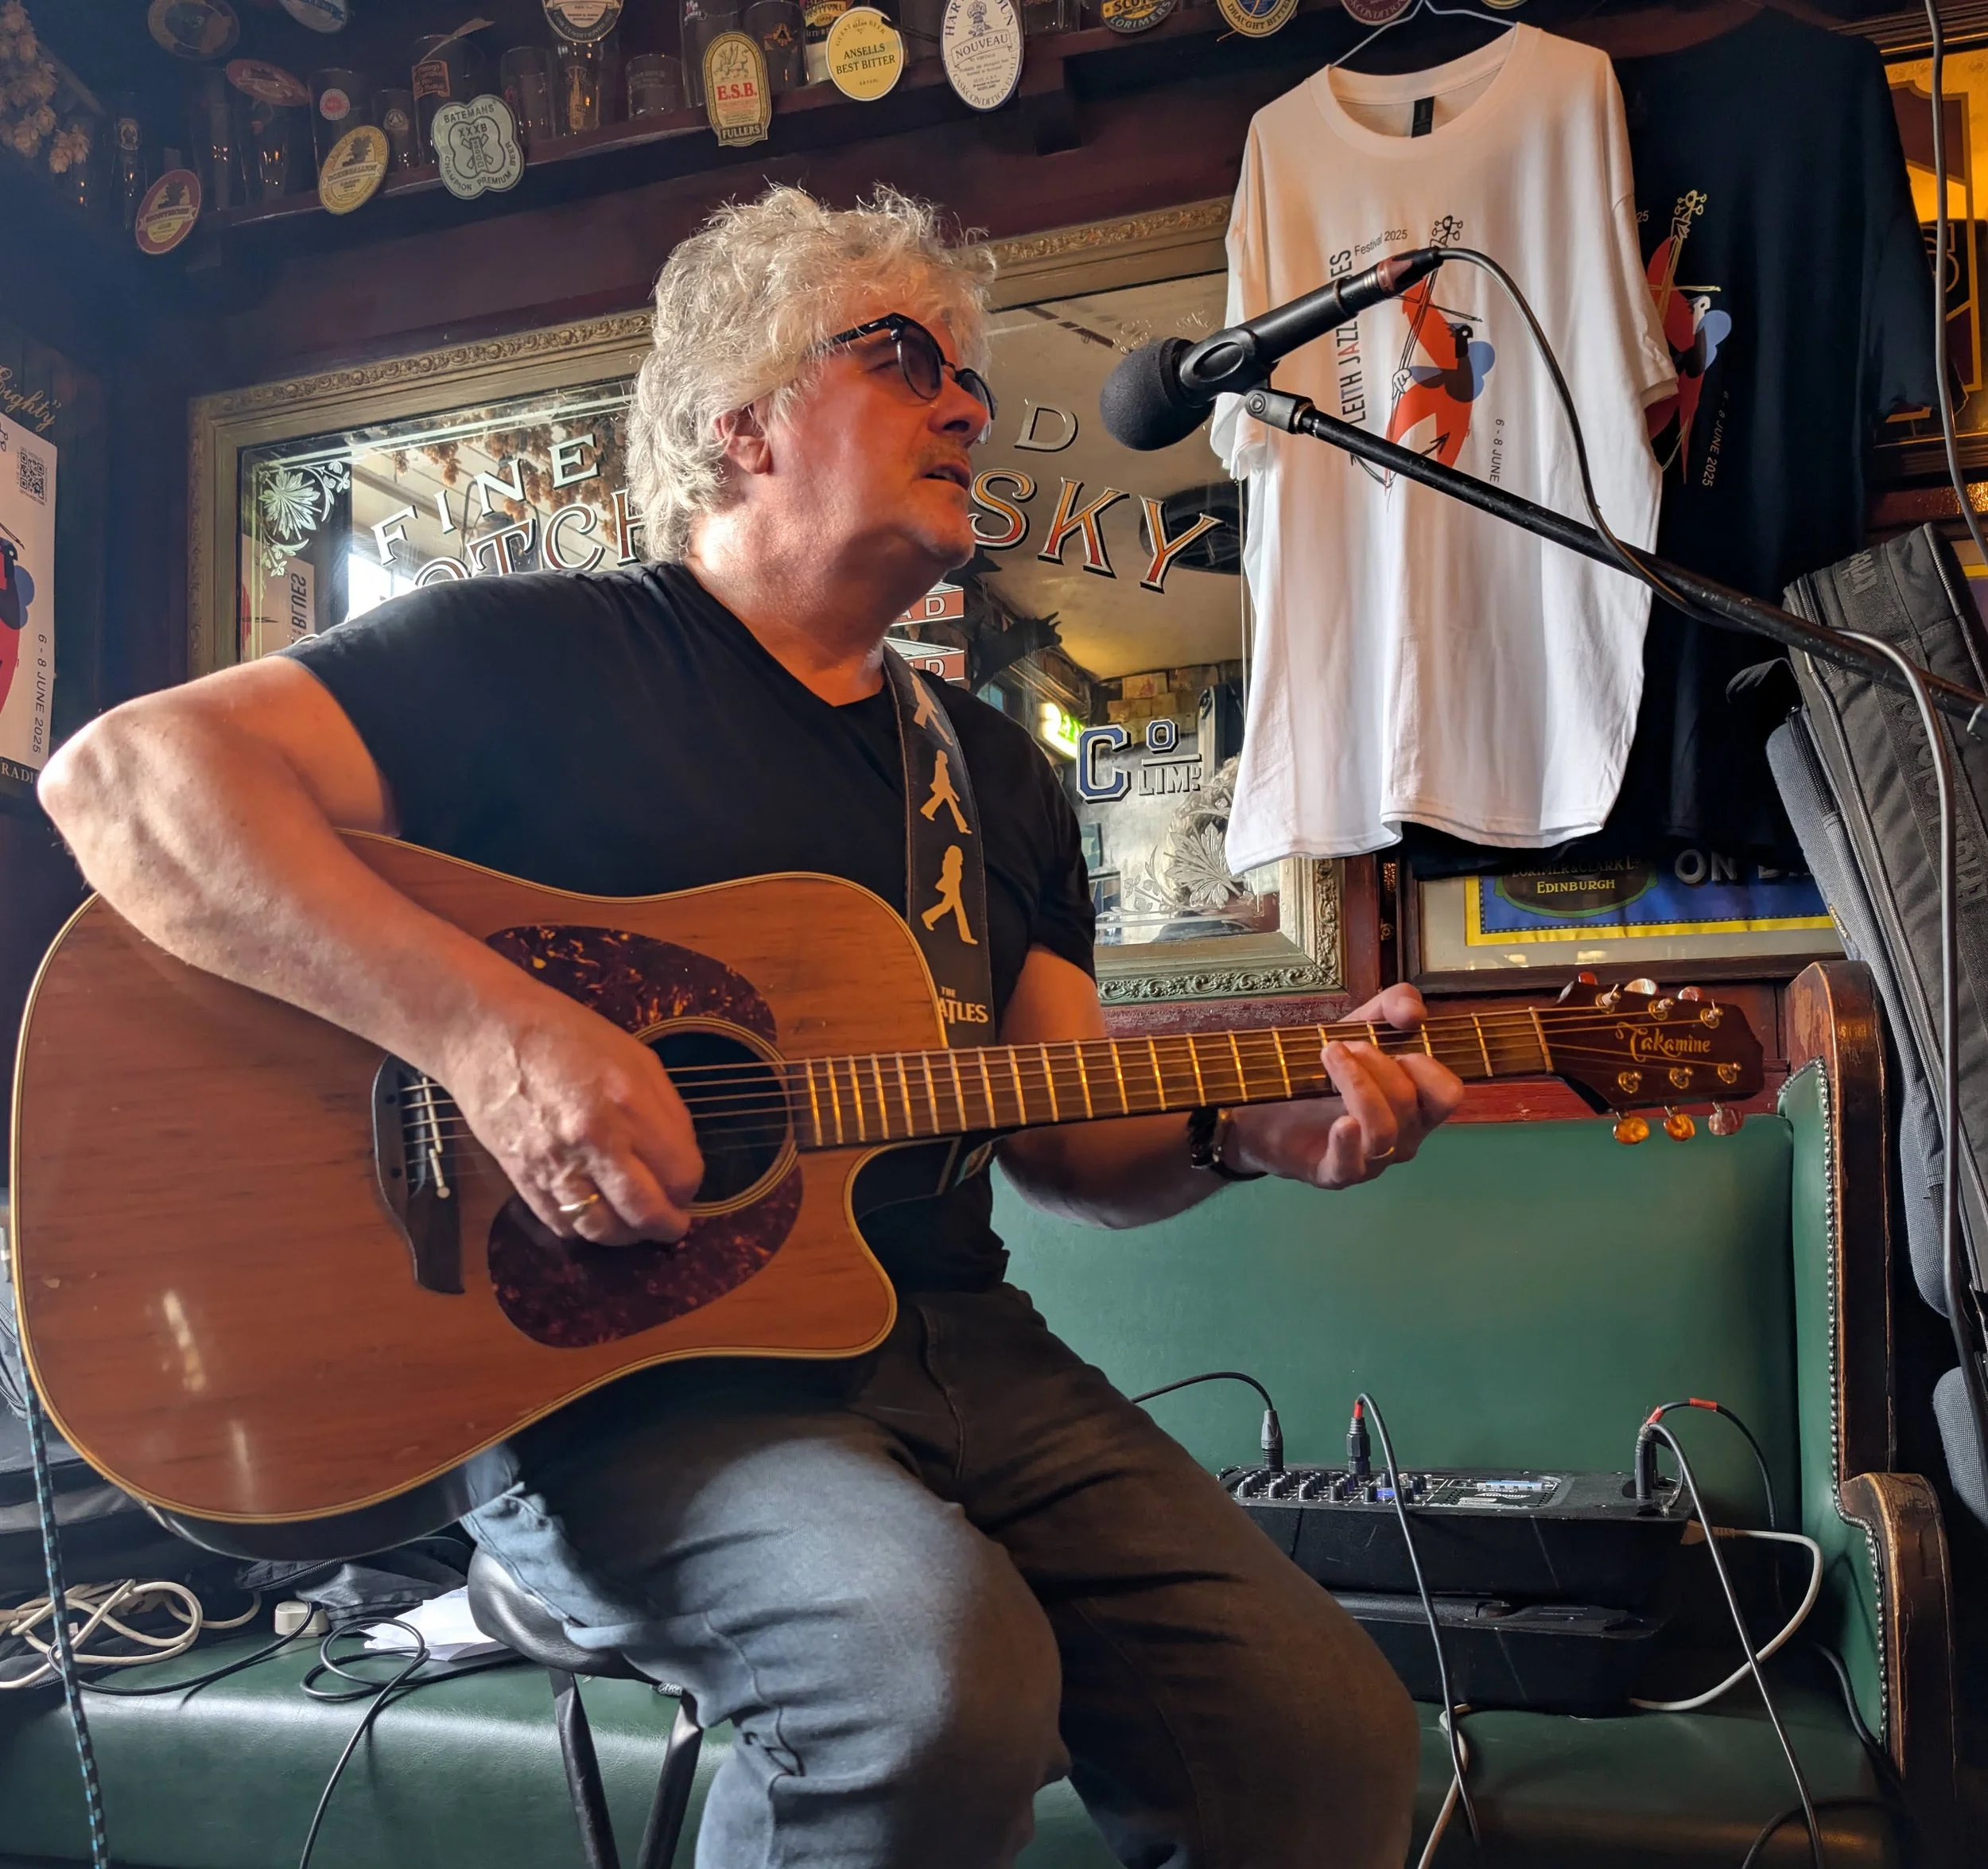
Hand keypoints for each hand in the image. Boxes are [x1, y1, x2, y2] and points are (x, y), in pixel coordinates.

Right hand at [439, 984, 704, 1246]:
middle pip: (645, 1212)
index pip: (680, 1173)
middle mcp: (594, 1139)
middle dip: (667, 1226)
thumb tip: (681, 1156)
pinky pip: (560, 1223)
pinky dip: (584, 1229)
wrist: (487, 1033)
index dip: (689, 1186)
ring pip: (602, 1229)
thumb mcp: (635, 1057)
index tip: (686, 1184)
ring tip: (636, 1226)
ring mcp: (555, 1162)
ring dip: (627, 1236)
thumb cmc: (566, 1034)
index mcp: (630, 1103)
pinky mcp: (522, 1177)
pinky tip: (595, 1216)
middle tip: (673, 1225)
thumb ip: (665, 1110)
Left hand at [1224, 984, 1463, 1189]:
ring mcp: (1371, 1159)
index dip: (1425, 1064)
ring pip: (1382, 1128)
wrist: (1268, 1108)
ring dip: (1357, 1084)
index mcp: (1417, 1107)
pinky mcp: (1334, 1173)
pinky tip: (1341, 1122)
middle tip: (1344, 1045)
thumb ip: (1391, 1006)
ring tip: (1330, 1056)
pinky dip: (1348, 1140)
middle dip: (1378, 1064)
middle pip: (1408, 1101)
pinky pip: (1351, 1164)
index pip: (1447, 1093)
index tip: (1392, 1042)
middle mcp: (1402, 1137)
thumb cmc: (1325, 1073)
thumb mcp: (1359, 1027)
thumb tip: (1413, 1012)